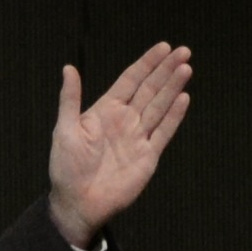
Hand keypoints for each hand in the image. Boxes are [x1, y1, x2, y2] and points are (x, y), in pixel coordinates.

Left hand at [46, 41, 191, 246]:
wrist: (78, 203)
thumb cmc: (66, 168)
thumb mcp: (65, 130)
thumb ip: (70, 99)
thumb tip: (68, 68)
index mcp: (104, 112)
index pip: (129, 81)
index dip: (146, 64)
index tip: (163, 47)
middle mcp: (123, 121)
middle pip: (149, 89)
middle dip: (166, 70)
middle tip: (184, 51)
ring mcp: (137, 137)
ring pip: (159, 106)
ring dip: (173, 87)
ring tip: (186, 68)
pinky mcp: (148, 155)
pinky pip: (164, 131)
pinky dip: (174, 115)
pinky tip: (184, 98)